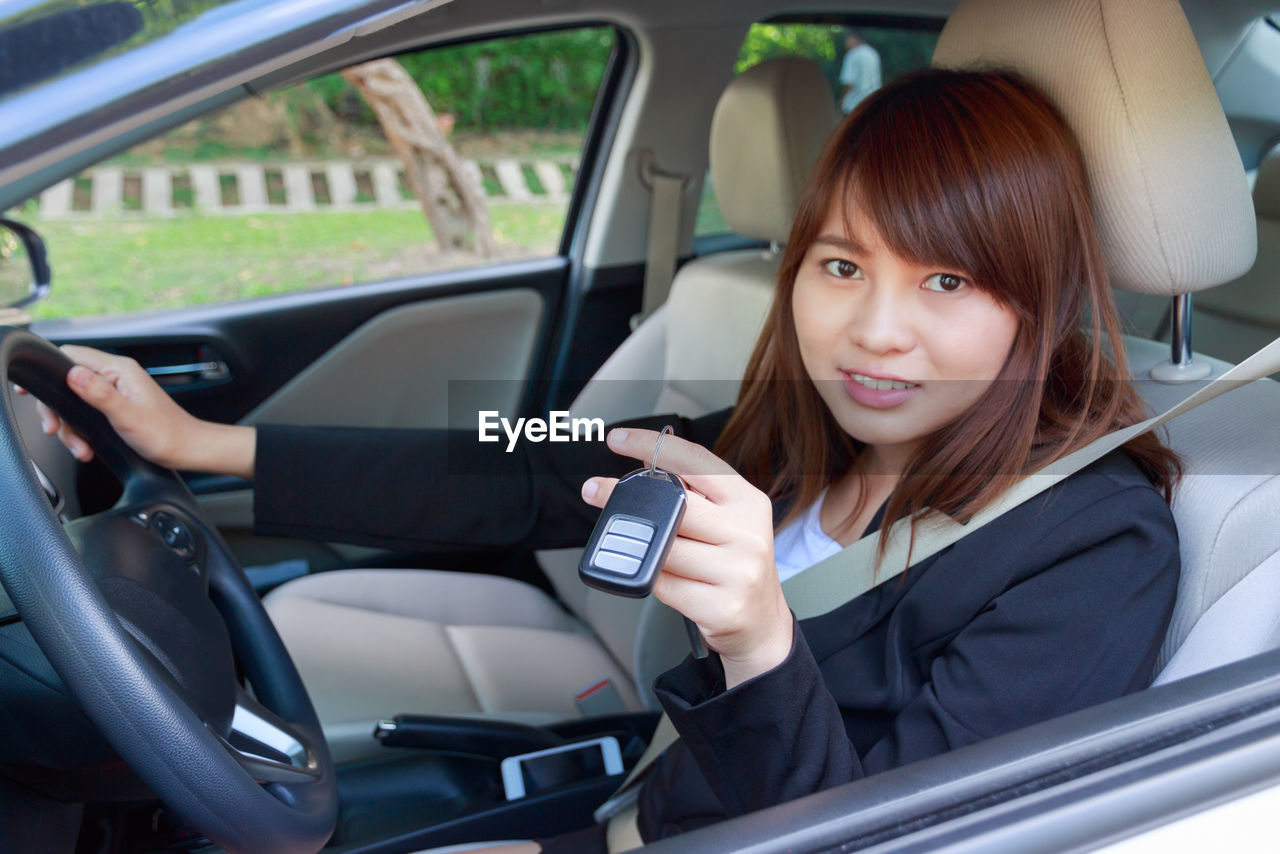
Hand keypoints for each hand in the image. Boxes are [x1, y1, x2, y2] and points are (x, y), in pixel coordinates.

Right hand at [15, 345, 226, 471]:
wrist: (187, 450)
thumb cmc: (165, 434)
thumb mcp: (128, 416)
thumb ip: (99, 394)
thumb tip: (73, 374)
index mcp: (119, 370)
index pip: (70, 355)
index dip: (48, 372)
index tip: (32, 392)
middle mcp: (116, 376)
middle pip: (67, 382)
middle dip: (58, 409)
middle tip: (55, 429)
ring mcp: (115, 392)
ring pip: (74, 402)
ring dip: (71, 427)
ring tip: (80, 448)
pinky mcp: (116, 407)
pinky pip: (86, 414)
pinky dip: (81, 432)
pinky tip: (86, 448)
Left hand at [582, 427, 792, 688]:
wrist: (762, 625)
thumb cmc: (735, 566)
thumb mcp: (728, 522)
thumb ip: (693, 496)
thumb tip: (642, 469)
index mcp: (747, 502)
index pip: (696, 461)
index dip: (653, 445)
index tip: (617, 439)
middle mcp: (748, 533)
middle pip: (674, 506)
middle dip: (624, 496)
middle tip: (594, 489)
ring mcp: (738, 572)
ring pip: (664, 549)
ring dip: (640, 548)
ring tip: (639, 549)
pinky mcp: (722, 607)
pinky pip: (664, 584)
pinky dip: (651, 579)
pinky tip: (659, 578)